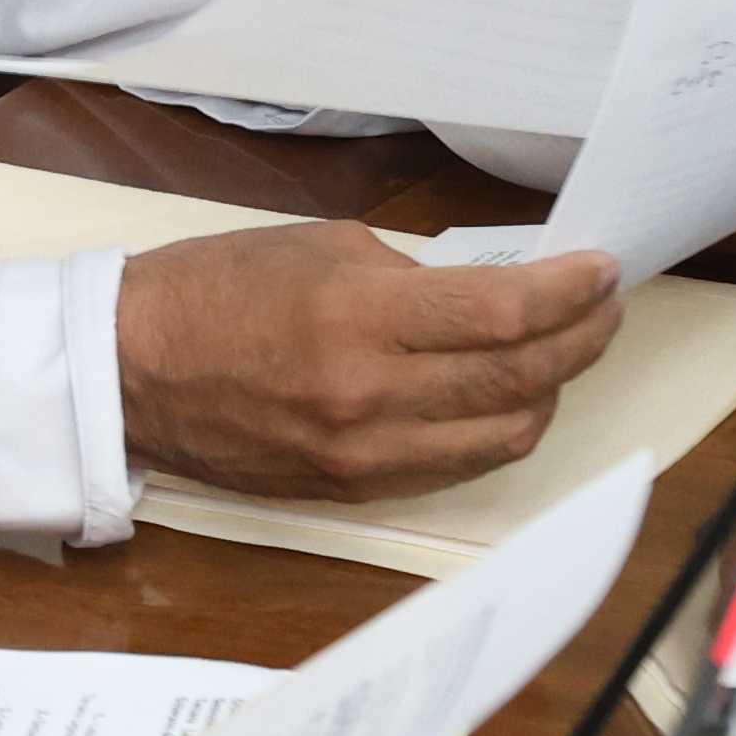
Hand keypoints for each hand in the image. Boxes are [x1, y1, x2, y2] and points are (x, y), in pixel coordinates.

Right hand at [115, 220, 625, 501]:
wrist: (132, 371)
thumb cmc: (216, 291)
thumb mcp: (321, 247)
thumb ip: (412, 276)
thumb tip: (491, 293)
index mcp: (358, 315)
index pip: (504, 312)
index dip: (572, 293)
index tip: (602, 271)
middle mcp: (369, 393)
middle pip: (521, 379)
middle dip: (583, 339)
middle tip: (602, 307)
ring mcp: (364, 451)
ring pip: (505, 436)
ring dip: (550, 391)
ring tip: (559, 352)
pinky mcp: (354, 487)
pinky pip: (456, 466)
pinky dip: (495, 430)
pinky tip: (503, 396)